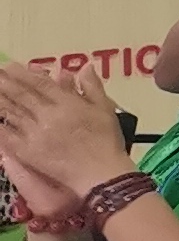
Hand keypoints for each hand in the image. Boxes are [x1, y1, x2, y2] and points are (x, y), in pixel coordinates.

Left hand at [0, 70, 134, 196]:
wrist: (100, 174)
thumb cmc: (106, 141)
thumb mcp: (105, 109)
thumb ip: (93, 87)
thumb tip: (84, 67)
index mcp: (67, 104)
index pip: (40, 85)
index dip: (23, 74)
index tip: (9, 67)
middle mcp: (47, 116)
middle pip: (21, 96)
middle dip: (5, 84)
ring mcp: (35, 134)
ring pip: (12, 113)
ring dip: (0, 101)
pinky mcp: (28, 152)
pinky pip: (8, 136)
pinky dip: (0, 125)